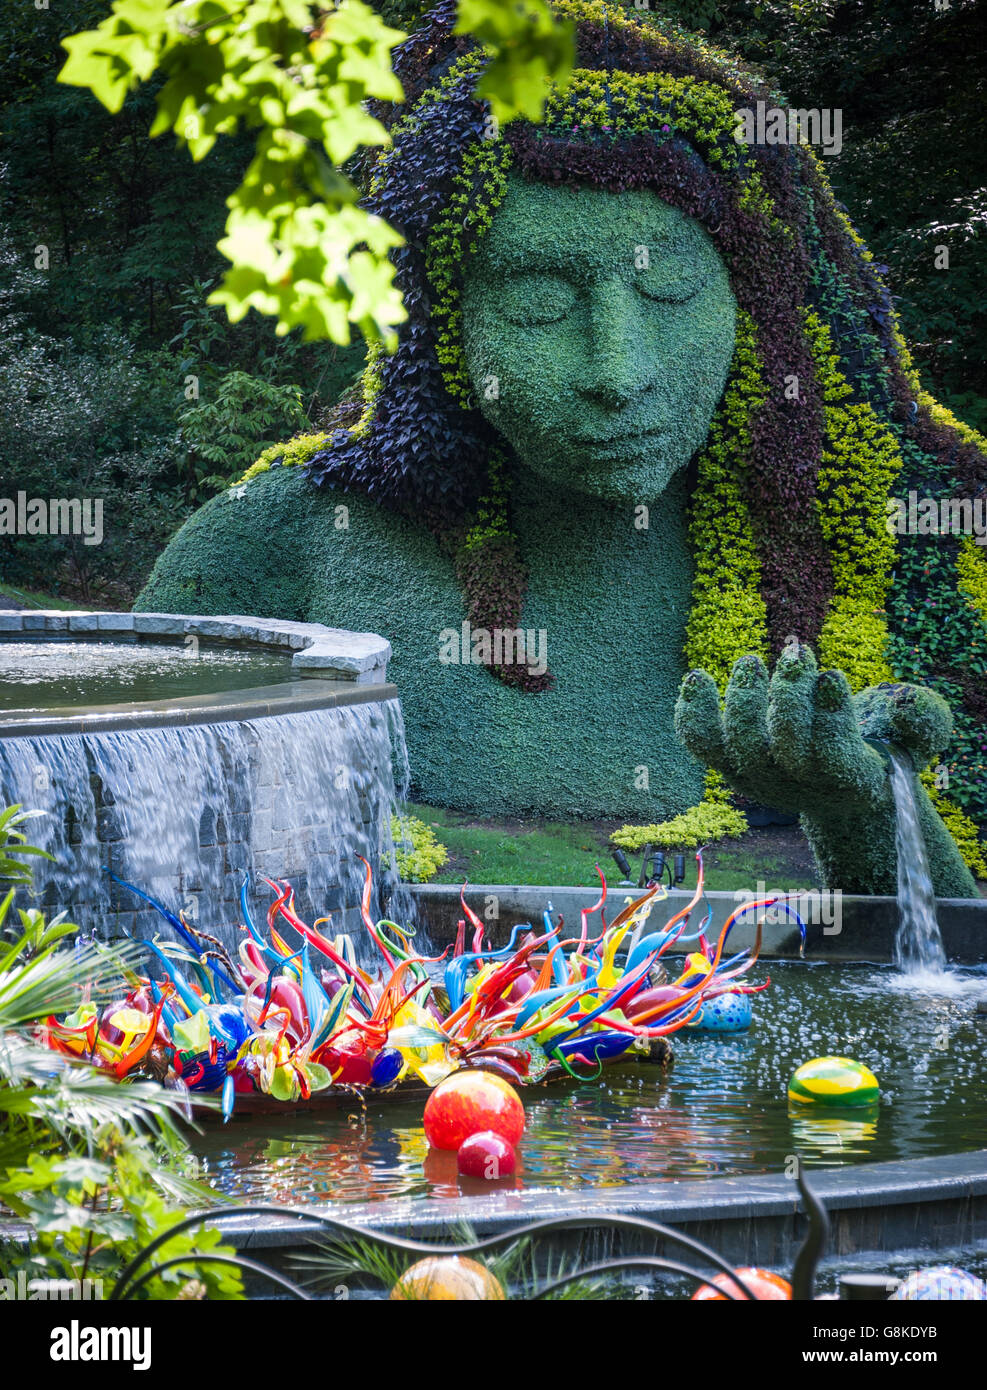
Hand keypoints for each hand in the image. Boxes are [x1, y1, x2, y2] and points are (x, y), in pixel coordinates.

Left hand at [674, 642, 952, 814]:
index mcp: (849, 780)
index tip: (832, 674)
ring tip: (752, 660)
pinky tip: (696, 678)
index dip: (829, 718)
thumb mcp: (919, 732)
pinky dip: (693, 713)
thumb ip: (924, 718)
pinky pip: (701, 744)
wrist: (843, 782)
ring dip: (742, 698)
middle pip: (779, 750)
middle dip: (786, 698)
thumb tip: (903, 707)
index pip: (830, 757)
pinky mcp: (731, 763)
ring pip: (739, 746)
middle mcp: (798, 785)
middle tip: (798, 653)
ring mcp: (761, 777)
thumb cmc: (885, 743)